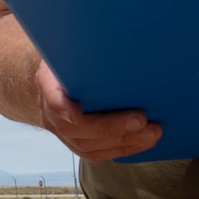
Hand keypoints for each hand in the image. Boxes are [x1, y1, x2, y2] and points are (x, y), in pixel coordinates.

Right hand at [37, 62, 158, 161]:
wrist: (58, 78)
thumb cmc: (73, 60)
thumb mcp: (74, 50)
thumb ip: (87, 53)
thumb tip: (118, 44)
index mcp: (47, 82)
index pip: (50, 96)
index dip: (61, 108)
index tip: (76, 115)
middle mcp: (48, 110)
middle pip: (74, 127)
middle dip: (110, 127)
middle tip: (141, 120)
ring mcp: (60, 130)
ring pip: (87, 145)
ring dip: (123, 142)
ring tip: (151, 133)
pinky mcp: (74, 143)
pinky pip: (95, 154)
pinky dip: (122, 149)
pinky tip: (143, 142)